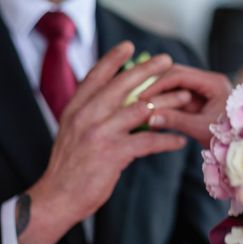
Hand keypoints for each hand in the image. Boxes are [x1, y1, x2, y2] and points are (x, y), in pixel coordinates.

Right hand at [17, 42, 187, 243]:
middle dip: (147, 69)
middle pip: (121, 85)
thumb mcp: (71, 132)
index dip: (112, 59)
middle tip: (167, 59)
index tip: (129, 46)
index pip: (95, 76)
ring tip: (185, 98)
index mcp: (75, 108)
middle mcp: (86, 115)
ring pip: (141, 109)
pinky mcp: (113, 153)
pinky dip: (167, 140)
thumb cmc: (68, 167)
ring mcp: (99, 133)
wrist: (57, 198)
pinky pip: (148, 140)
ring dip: (167, 103)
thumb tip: (109, 100)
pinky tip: (180, 141)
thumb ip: (88, 115)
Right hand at [140, 64, 231, 146]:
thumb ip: (176, 120)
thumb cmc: (228, 138)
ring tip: (141, 104)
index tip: (141, 96)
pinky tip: (150, 110)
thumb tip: (150, 117)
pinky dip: (165, 102)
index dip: (158, 84)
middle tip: (137, 98)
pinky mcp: (199, 100)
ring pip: (175, 85)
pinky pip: (178, 96)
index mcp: (214, 83)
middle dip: (156, 86)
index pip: (180, 76)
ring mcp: (204, 90)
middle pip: (176, 75)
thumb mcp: (200, 129)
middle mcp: (209, 81)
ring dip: (159, 94)